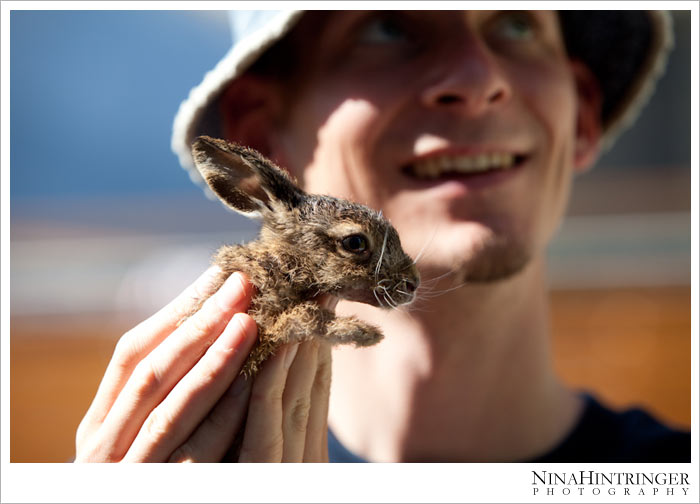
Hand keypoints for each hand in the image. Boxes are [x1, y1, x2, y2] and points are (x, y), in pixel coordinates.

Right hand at [75, 266, 331, 461]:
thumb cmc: (150, 472)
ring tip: (250, 321)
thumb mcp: (139, 436)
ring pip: (172, 409)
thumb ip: (164, 388)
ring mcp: (133, 473)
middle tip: (242, 285)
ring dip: (215, 361)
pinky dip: (224, 414)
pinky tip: (251, 381)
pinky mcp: (167, 494)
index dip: (176, 312)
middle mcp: (105, 447)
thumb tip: (211, 316)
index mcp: (99, 425)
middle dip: (200, 325)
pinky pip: (197, 452)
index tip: (218, 275)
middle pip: (153, 373)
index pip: (132, 354)